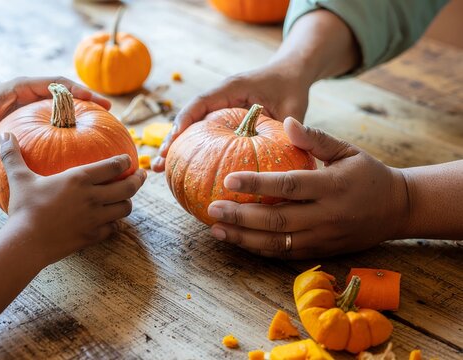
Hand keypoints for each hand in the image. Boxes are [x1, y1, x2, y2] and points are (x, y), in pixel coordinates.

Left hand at [0, 77, 110, 152]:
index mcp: (25, 86)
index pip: (56, 83)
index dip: (76, 89)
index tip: (93, 98)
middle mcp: (36, 91)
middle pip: (68, 91)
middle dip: (89, 98)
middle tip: (109, 109)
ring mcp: (39, 102)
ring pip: (67, 103)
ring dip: (86, 110)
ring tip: (107, 122)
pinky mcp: (39, 114)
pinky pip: (60, 117)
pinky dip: (75, 124)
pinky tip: (88, 140)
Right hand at [0, 133, 145, 263]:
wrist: (26, 243)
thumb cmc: (23, 208)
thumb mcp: (19, 178)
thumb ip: (13, 155)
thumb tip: (4, 135)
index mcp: (79, 179)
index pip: (113, 166)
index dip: (124, 161)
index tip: (128, 159)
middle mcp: (93, 197)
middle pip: (128, 187)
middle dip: (138, 180)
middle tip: (141, 175)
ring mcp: (95, 218)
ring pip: (124, 209)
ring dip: (127, 203)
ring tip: (126, 198)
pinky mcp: (92, 236)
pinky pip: (113, 229)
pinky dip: (115, 224)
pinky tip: (111, 222)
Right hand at [152, 64, 309, 171]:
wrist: (290, 75)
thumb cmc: (291, 87)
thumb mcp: (294, 105)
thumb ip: (289, 125)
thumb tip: (286, 149)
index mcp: (232, 88)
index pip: (203, 101)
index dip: (186, 119)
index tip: (174, 137)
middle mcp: (219, 98)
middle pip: (189, 118)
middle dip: (172, 140)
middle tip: (159, 161)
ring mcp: (217, 111)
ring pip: (191, 129)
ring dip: (175, 149)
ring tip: (159, 170)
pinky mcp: (220, 122)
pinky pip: (202, 137)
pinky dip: (190, 153)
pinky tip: (181, 174)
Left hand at [206, 118, 409, 258]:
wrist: (399, 210)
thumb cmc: (368, 174)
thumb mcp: (347, 150)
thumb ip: (316, 138)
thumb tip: (286, 121)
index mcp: (332, 187)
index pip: (288, 186)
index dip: (257, 183)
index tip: (228, 179)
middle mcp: (326, 216)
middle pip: (277, 220)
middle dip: (241, 216)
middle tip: (212, 208)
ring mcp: (322, 238)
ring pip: (277, 243)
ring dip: (243, 237)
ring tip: (216, 228)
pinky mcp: (320, 251)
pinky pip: (284, 253)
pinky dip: (258, 249)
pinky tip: (237, 240)